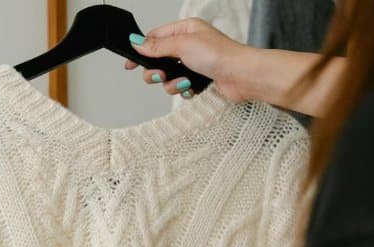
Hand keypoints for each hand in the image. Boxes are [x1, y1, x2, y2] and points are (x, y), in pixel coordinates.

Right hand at [125, 18, 251, 101]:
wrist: (243, 76)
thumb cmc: (220, 55)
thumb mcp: (182, 45)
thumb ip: (156, 46)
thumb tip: (136, 42)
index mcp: (186, 30)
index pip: (156, 37)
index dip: (142, 50)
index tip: (130, 64)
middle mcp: (190, 45)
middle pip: (159, 60)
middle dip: (157, 72)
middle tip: (158, 76)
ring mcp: (195, 63)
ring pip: (169, 76)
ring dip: (172, 84)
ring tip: (183, 83)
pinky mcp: (200, 79)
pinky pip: (182, 87)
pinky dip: (184, 90)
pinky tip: (192, 88)